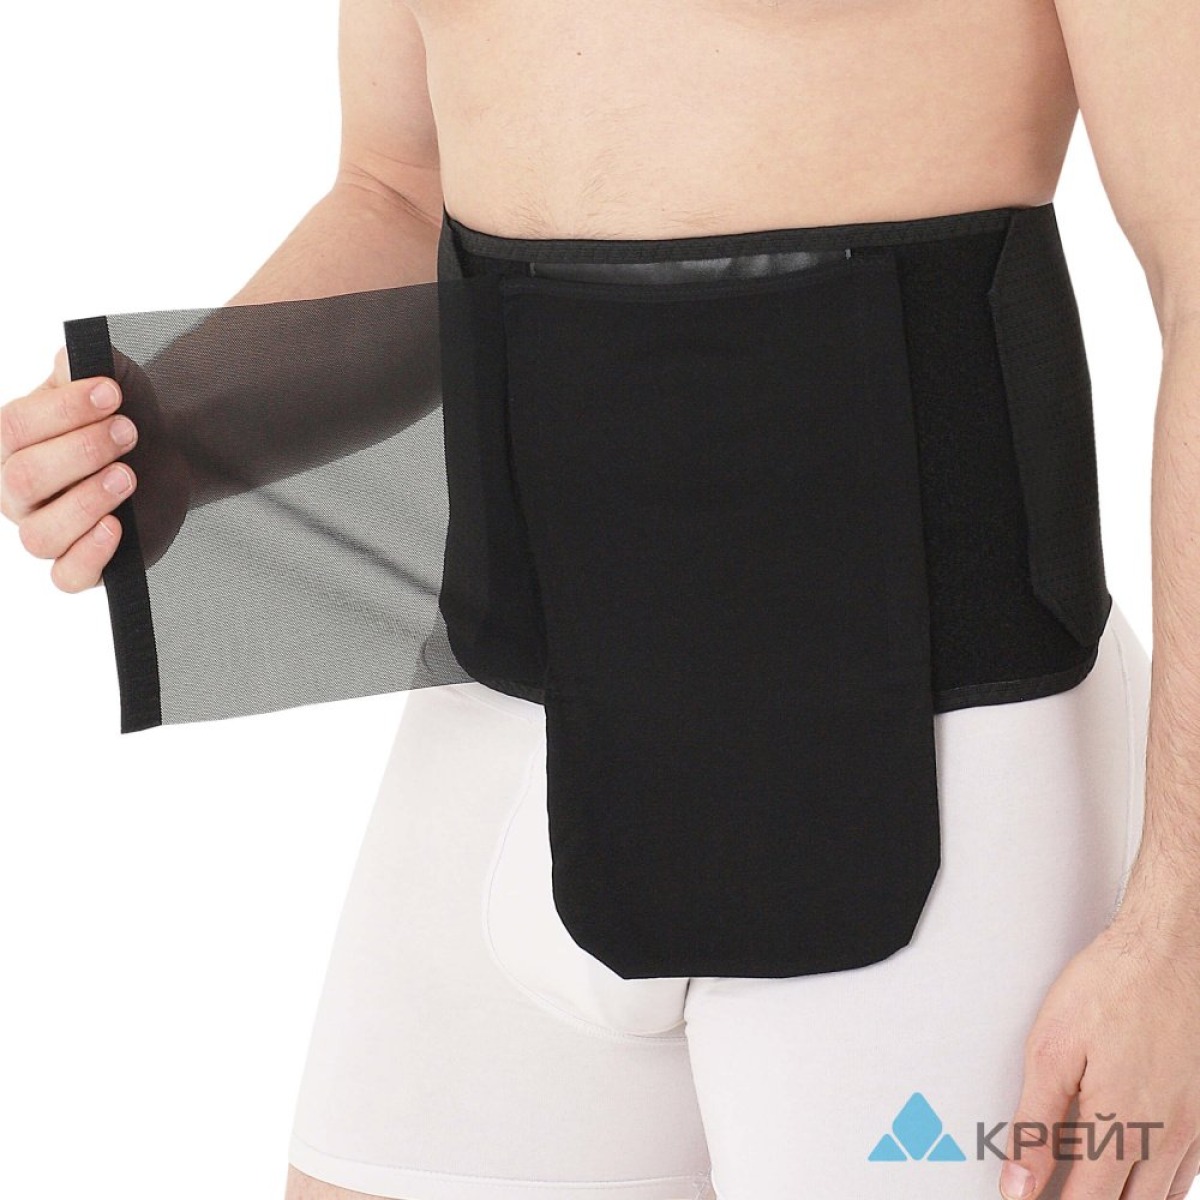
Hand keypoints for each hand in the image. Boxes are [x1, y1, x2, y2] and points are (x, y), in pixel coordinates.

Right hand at [1, 347, 136, 590]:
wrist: (163, 455)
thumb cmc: (124, 418)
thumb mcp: (112, 383)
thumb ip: (88, 367)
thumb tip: (70, 358)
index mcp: (12, 442)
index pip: (16, 427)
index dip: (65, 410)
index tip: (112, 394)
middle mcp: (16, 491)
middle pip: (24, 478)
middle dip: (82, 451)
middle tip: (128, 431)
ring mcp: (44, 531)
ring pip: (40, 534)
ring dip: (87, 501)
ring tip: (128, 475)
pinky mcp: (80, 564)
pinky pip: (67, 576)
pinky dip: (89, 555)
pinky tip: (117, 528)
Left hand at [1000, 910, 1199, 1199]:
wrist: (1171, 950)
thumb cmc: (1112, 986)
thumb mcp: (1052, 1049)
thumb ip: (1035, 1122)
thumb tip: (1018, 1182)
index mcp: (1120, 1124)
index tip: (1028, 1199)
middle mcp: (1165, 1137)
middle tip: (1051, 1188)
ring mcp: (1193, 1129)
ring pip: (1158, 1197)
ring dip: (1121, 1195)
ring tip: (1081, 1176)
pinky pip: (1183, 1174)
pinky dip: (1154, 1183)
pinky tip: (1127, 1165)